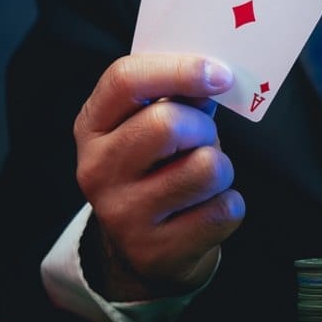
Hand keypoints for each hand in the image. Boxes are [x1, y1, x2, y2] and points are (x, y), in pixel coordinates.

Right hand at [73, 54, 244, 300]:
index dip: (179, 70)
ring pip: (206, 167)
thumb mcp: (151, 126)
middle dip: (204, 128)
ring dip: (221, 168)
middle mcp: (97, 170)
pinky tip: (206, 209)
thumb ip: (176, 96)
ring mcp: (122, 215)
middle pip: (168, 123)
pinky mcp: (155, 251)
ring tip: (204, 178)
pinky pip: (224, 210)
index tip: (220, 74)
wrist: (144, 248)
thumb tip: (214, 75)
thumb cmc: (159, 169)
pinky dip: (229, 205)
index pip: (125, 80)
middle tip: (203, 140)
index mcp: (92, 126)